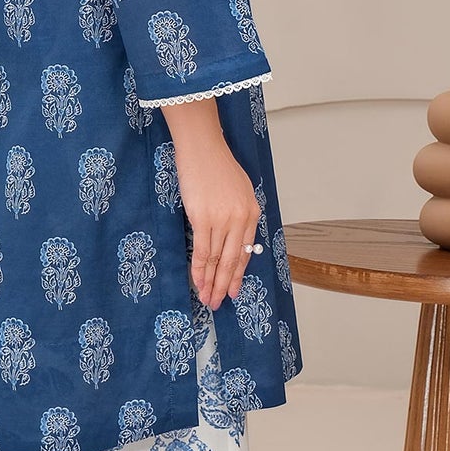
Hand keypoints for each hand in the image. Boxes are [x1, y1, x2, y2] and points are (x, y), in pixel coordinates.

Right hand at [162, 99, 261, 310]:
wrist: (202, 147)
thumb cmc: (217, 165)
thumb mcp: (239, 190)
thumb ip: (238, 214)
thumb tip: (232, 239)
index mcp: (252, 213)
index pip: (245, 251)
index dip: (238, 274)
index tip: (232, 290)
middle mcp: (241, 219)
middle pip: (233, 260)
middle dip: (225, 285)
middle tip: (218, 303)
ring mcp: (222, 220)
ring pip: (217, 259)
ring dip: (211, 282)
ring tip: (207, 299)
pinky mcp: (203, 218)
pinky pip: (202, 251)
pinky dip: (199, 269)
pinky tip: (198, 282)